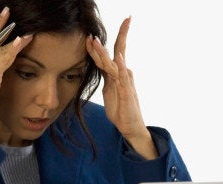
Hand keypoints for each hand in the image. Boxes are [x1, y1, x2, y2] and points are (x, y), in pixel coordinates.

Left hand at [86, 17, 157, 158]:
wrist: (130, 127)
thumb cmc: (120, 109)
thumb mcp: (109, 91)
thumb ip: (107, 78)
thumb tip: (105, 68)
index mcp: (116, 74)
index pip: (109, 54)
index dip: (101, 43)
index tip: (93, 32)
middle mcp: (122, 75)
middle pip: (118, 51)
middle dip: (122, 34)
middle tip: (127, 17)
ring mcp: (125, 83)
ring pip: (113, 63)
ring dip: (104, 52)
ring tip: (96, 40)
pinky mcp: (127, 93)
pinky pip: (123, 78)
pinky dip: (120, 67)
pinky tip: (118, 58)